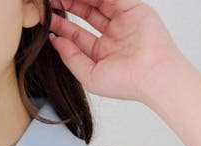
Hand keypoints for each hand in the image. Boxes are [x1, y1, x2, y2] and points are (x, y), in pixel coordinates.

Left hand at [48, 0, 182, 102]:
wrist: (152, 75)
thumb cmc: (125, 83)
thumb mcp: (89, 75)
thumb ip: (71, 58)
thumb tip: (55, 41)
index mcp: (103, 52)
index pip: (77, 35)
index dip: (62, 27)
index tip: (47, 20)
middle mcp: (113, 35)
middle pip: (86, 14)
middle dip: (69, 6)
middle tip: (52, 2)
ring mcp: (123, 20)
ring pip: (97, 2)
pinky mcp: (133, 7)